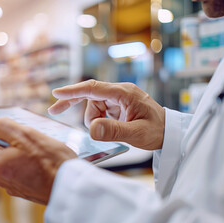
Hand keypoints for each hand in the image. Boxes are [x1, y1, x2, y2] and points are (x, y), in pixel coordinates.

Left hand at [0, 117, 76, 204]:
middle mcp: (1, 178)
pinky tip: (42, 159)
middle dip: (8, 140)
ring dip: (19, 151)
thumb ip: (4, 127)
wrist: (70, 187)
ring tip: (38, 146)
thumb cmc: (51, 161)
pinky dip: (26, 163)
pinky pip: (20, 171)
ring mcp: (13, 186)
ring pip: (10, 161)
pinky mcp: (25, 191)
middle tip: (25, 132)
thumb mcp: (26, 135)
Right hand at [48, 80, 164, 149]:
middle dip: (72, 103)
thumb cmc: (157, 131)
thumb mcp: (137, 133)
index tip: (56, 93)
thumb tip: (92, 129)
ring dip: (94, 120)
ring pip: (92, 106)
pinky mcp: (117, 105)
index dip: (73, 91)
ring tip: (110, 130)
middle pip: (89, 95)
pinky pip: (99, 111)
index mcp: (124, 93)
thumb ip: (114, 131)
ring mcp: (118, 98)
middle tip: (54, 111)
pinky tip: (109, 127)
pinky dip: (98, 120)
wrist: (169, 132)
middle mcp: (119, 92)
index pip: (93, 88)